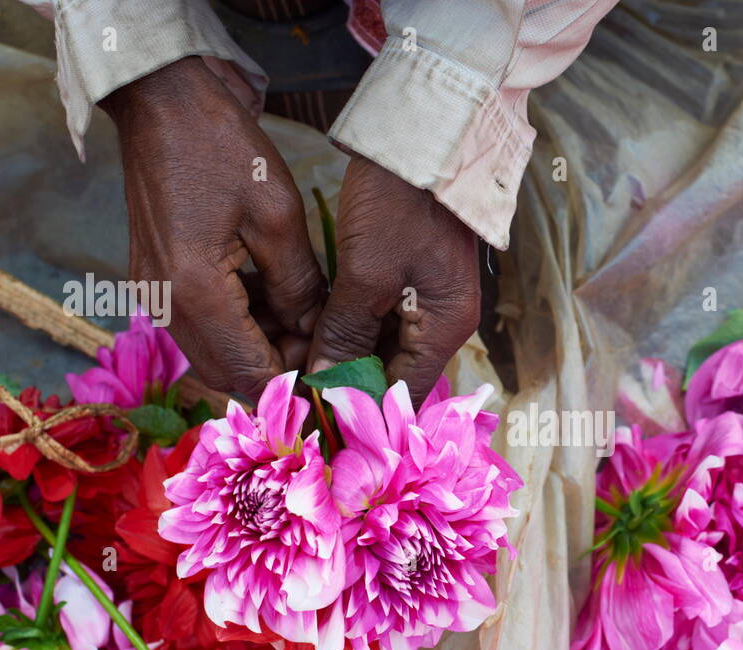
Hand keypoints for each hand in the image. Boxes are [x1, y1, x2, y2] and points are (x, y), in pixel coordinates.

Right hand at [102, 57, 324, 398]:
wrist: (161, 100)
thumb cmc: (222, 147)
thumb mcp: (279, 216)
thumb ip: (300, 287)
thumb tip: (314, 334)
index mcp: (194, 292)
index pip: (247, 372)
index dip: (291, 385)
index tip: (329, 375)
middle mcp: (165, 304)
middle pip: (225, 374)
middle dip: (275, 371)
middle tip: (319, 347)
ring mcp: (155, 293)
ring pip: (212, 354)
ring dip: (257, 350)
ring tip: (303, 322)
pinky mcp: (155, 278)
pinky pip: (199, 326)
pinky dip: (237, 327)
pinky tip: (274, 303)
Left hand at [309, 154, 479, 408]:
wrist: (424, 138)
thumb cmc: (400, 205)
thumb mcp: (366, 274)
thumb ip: (345, 332)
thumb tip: (324, 382)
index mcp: (444, 328)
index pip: (405, 394)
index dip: (363, 411)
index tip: (318, 419)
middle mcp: (444, 322)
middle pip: (394, 373)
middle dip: (349, 385)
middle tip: (298, 394)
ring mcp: (429, 299)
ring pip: (384, 348)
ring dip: (346, 358)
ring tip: (300, 368)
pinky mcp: (411, 278)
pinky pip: (382, 321)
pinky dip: (351, 331)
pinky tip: (316, 335)